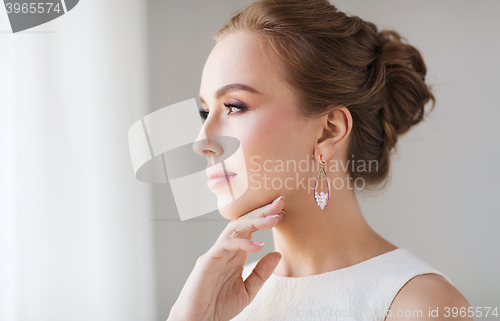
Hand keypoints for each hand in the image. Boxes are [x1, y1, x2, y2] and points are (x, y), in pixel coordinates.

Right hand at [167, 196, 285, 320]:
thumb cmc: (219, 305)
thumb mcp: (248, 289)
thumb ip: (262, 272)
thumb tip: (278, 254)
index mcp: (235, 254)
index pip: (251, 229)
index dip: (266, 218)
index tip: (282, 211)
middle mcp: (226, 249)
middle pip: (244, 222)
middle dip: (262, 211)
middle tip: (279, 202)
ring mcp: (216, 253)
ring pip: (234, 228)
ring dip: (255, 221)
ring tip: (273, 218)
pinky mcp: (207, 261)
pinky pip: (225, 244)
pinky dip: (242, 242)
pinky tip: (258, 245)